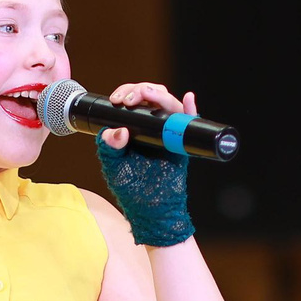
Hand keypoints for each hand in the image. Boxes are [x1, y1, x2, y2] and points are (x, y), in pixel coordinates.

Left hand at [94, 81, 194, 247]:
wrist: (151, 210)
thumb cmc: (132, 190)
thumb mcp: (113, 167)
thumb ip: (109, 147)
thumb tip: (118, 130)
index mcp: (133, 128)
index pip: (133, 99)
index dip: (127, 92)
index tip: (118, 99)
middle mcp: (152, 126)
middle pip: (152, 96)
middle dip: (140, 90)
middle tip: (130, 99)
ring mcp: (169, 133)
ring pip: (170, 104)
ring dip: (160, 95)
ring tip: (149, 94)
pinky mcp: (182, 144)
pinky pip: (189, 123)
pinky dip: (191, 109)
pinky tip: (189, 98)